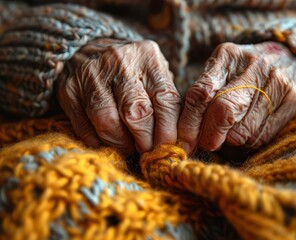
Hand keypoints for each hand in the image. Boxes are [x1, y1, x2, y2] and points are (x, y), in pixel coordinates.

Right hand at [56, 39, 180, 155]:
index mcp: (147, 56)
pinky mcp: (69, 89)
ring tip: (128, 147)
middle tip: (148, 152)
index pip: (164, 99)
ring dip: (120, 143)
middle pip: (135, 111)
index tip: (168, 147)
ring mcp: (90, 74)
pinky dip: (98, 141)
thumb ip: (165, 100)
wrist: (88, 48)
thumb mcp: (153, 72)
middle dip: (144, 140)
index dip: (167, 130)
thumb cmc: (130, 68)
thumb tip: (175, 141)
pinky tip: (107, 142)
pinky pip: (84, 127)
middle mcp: (119, 62)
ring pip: (107, 121)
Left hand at [178, 42, 295, 153]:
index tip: (184, 142)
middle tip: (207, 144)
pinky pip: (262, 136)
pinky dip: (249, 141)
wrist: (293, 59)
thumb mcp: (222, 71)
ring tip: (232, 130)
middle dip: (210, 135)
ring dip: (231, 140)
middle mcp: (254, 66)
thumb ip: (204, 96)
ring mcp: (277, 82)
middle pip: (224, 111)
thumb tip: (187, 138)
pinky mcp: (294, 100)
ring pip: (243, 131)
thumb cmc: (245, 71)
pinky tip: (250, 129)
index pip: (202, 93)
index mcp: (228, 56)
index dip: (190, 123)